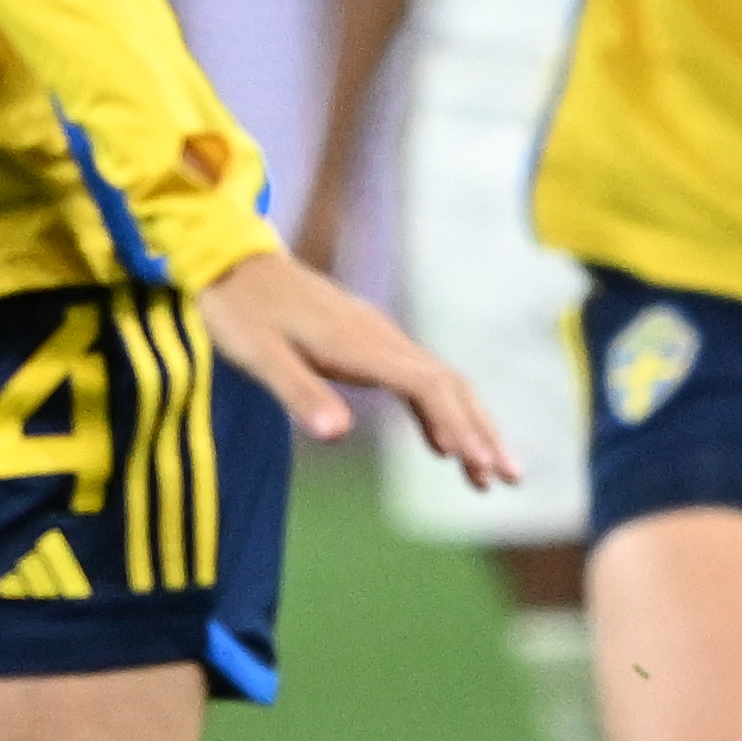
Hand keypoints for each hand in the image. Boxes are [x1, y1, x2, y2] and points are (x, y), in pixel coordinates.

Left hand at [197, 245, 509, 491]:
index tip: (479, 464)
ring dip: (469, 426)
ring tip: (489, 474)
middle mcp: (381, 337)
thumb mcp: (258, 356)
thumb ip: (299, 392)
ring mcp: (378, 338)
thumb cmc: (240, 311)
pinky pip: (418, 379)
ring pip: (441, 382)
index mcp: (360, 343)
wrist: (231, 261)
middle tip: (510, 478)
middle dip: (483, 431)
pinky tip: (442, 446)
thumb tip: (337, 436)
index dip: (457, 425)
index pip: (427, 386)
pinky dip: (439, 414)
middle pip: (450, 385)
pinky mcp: (368, 342)